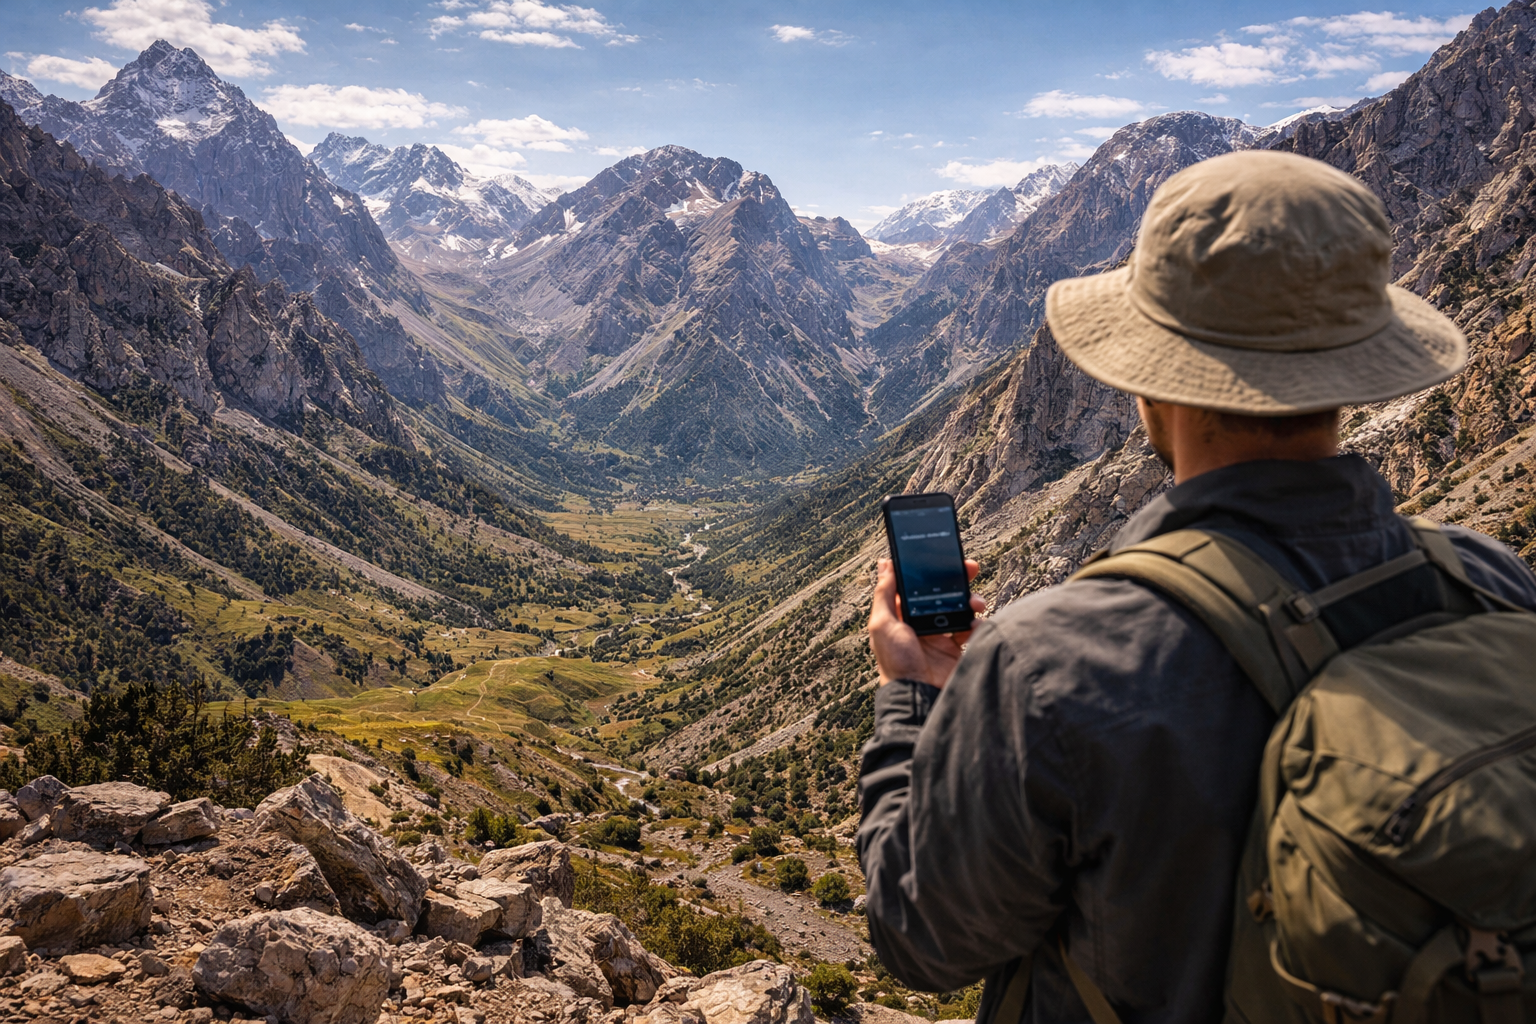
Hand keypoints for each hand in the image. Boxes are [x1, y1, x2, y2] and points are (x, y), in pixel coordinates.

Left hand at [867, 558, 986, 688]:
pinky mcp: (956, 648)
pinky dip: (976, 623)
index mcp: (902, 615)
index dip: (929, 569)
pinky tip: (974, 624)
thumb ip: (884, 594)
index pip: (917, 584)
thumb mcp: (882, 625)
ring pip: (959, 607)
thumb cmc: (896, 663)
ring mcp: (940, 635)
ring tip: (975, 603)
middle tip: (970, 568)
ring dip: (970, 601)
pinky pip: (971, 628)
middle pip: (942, 592)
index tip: (943, 555)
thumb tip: (885, 564)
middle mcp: (921, 622)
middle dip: (957, 579)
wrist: (919, 696)